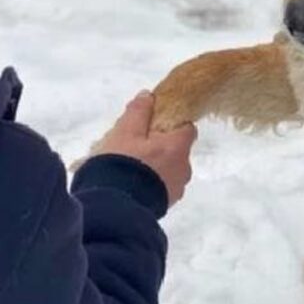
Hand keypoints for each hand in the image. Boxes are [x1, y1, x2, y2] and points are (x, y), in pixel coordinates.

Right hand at [93, 91, 197, 205]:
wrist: (116, 207)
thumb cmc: (122, 163)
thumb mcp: (125, 131)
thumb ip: (138, 112)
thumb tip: (148, 96)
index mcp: (178, 147)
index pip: (187, 128)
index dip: (173, 124)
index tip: (155, 124)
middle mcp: (183, 168)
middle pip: (177, 150)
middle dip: (161, 146)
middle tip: (135, 146)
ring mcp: (176, 189)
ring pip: (170, 170)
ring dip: (156, 166)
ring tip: (130, 168)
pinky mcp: (166, 205)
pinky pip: (162, 187)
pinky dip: (152, 183)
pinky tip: (132, 184)